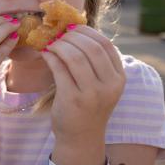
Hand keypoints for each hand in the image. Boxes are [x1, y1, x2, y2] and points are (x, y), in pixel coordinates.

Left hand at [41, 25, 125, 146]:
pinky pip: (59, 68)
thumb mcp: (100, 84)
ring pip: (74, 56)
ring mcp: (92, 93)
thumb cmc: (88, 106)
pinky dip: (50, 56)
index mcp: (119, 78)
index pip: (105, 44)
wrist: (81, 137)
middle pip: (90, 47)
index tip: (71, 27)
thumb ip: (94, 62)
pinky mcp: (72, 99)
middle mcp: (109, 85)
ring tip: (49, 42)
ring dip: (58, 44)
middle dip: (70, 36)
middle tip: (57, 33)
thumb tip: (75, 29)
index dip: (86, 32)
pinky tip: (45, 53)